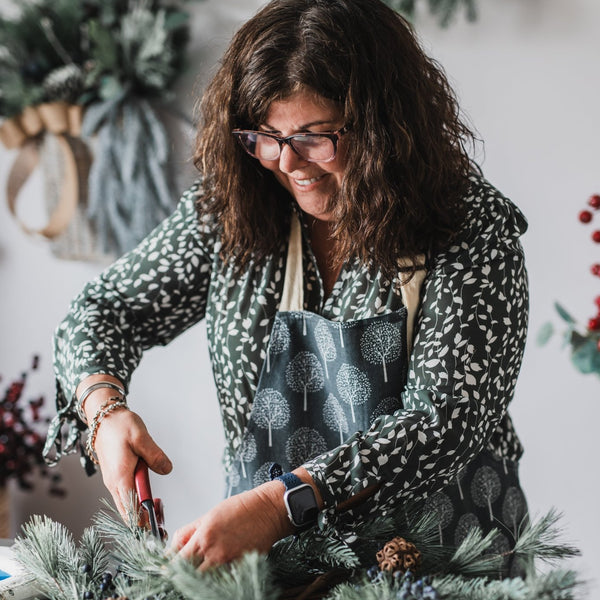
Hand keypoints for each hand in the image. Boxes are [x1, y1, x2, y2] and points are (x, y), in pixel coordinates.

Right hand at [93, 407, 171, 518]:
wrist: (104, 417)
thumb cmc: (120, 426)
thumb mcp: (142, 438)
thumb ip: (155, 456)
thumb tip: (166, 470)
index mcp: (120, 477)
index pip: (131, 509)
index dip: (143, 520)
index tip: (156, 525)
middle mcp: (113, 483)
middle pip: (127, 511)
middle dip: (143, 518)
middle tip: (160, 519)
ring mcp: (112, 480)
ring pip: (125, 503)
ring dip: (140, 508)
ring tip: (158, 506)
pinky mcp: (114, 475)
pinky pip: (124, 493)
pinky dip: (135, 498)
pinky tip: (147, 493)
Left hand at [171, 481, 292, 569]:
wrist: (268, 510)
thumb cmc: (241, 508)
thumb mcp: (209, 513)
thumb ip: (189, 531)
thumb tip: (174, 546)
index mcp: (204, 536)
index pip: (178, 561)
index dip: (170, 567)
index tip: (167, 569)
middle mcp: (214, 552)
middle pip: (189, 574)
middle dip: (184, 574)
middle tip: (182, 572)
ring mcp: (229, 562)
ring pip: (206, 579)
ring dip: (201, 576)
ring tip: (203, 569)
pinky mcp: (241, 568)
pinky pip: (224, 579)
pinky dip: (219, 577)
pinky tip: (219, 570)